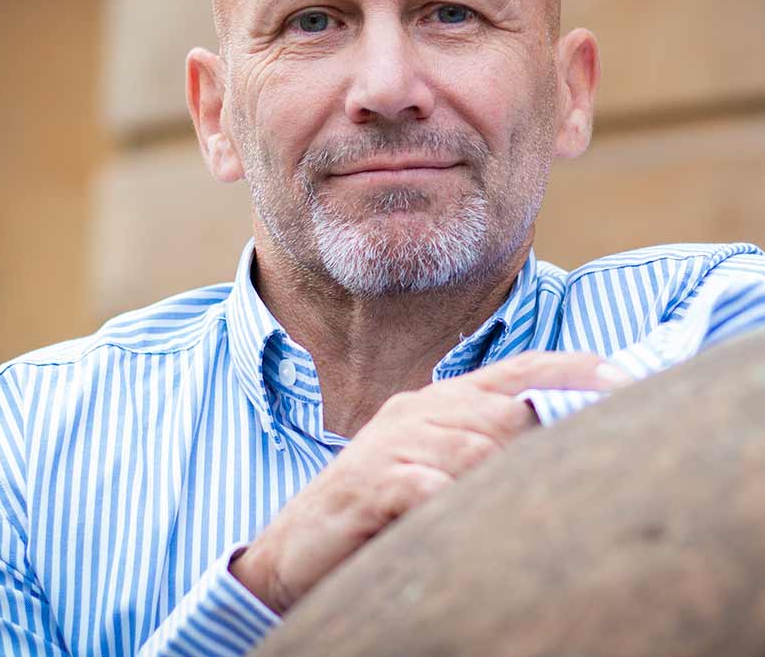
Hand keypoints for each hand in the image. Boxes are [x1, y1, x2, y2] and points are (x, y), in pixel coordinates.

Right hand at [230, 350, 629, 613]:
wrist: (296, 549)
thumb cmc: (379, 510)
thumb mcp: (437, 472)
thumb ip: (486, 451)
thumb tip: (560, 445)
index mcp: (436, 402)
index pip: (515, 371)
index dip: (571, 371)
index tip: (624, 382)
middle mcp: (416, 412)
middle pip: (503, 410)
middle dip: (544, 438)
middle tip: (583, 472)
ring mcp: (390, 445)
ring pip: (474, 449)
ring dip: (500, 482)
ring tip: (517, 516)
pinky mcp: (369, 485)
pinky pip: (428, 488)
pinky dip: (452, 506)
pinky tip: (457, 524)